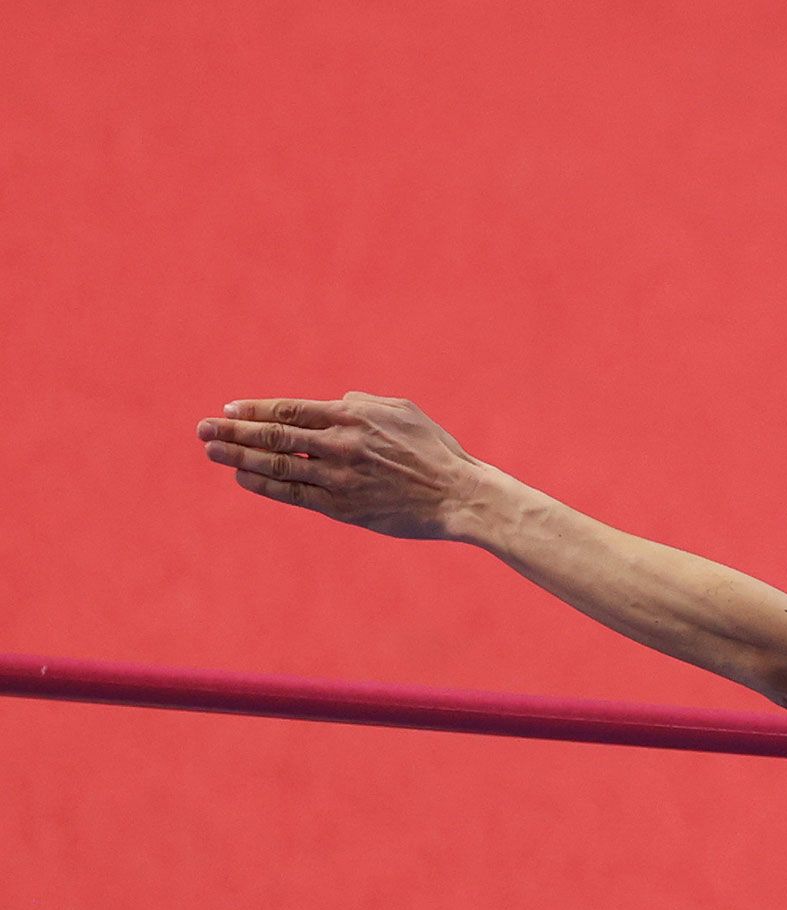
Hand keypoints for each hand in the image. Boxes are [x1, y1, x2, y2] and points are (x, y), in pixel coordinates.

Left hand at [195, 392, 488, 541]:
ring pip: (276, 465)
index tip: (228, 409)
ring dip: (238, 457)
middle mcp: (339, 444)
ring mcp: (339, 478)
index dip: (254, 410)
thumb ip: (362, 403)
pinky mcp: (343, 508)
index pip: (289, 410)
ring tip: (211, 451)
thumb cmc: (435, 451)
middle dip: (232, 431)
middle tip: (202, 428)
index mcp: (352, 416)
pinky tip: (243, 477)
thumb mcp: (402, 411)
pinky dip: (265, 485)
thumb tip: (334, 401)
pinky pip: (293, 495)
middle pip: (273, 436)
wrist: (460, 496)